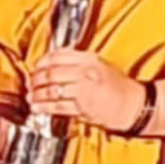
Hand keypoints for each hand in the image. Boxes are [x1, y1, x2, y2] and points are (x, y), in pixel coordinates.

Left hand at [28, 49, 146, 132]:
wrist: (134, 105)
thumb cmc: (119, 87)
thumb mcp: (100, 66)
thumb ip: (79, 63)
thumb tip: (55, 65)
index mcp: (88, 59)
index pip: (57, 55)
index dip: (41, 62)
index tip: (35, 68)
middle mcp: (84, 71)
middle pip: (51, 72)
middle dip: (36, 79)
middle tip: (30, 83)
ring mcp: (83, 89)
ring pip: (51, 89)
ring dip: (37, 94)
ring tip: (31, 97)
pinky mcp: (83, 107)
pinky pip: (58, 106)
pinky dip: (44, 107)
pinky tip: (37, 108)